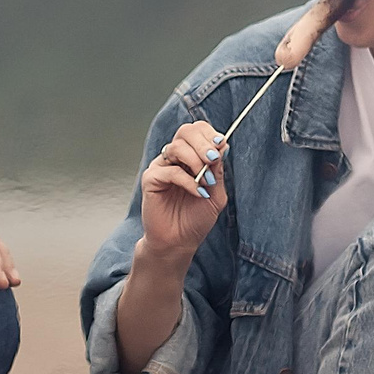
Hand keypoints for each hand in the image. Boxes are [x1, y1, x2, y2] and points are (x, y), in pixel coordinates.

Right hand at [139, 119, 226, 256]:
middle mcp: (174, 158)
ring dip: (196, 161)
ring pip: (176, 147)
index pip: (198, 131)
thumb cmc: (196, 219)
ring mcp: (161, 167)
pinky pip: (169, 170)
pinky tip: (198, 192)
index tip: (221, 144)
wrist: (180, 242)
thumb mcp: (216, 192)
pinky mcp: (151, 179)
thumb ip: (217, 170)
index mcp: (191, 157)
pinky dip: (187, 181)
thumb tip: (222, 145)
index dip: (209, 134)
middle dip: (203, 143)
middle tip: (213, 158)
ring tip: (206, 181)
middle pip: (186, 132)